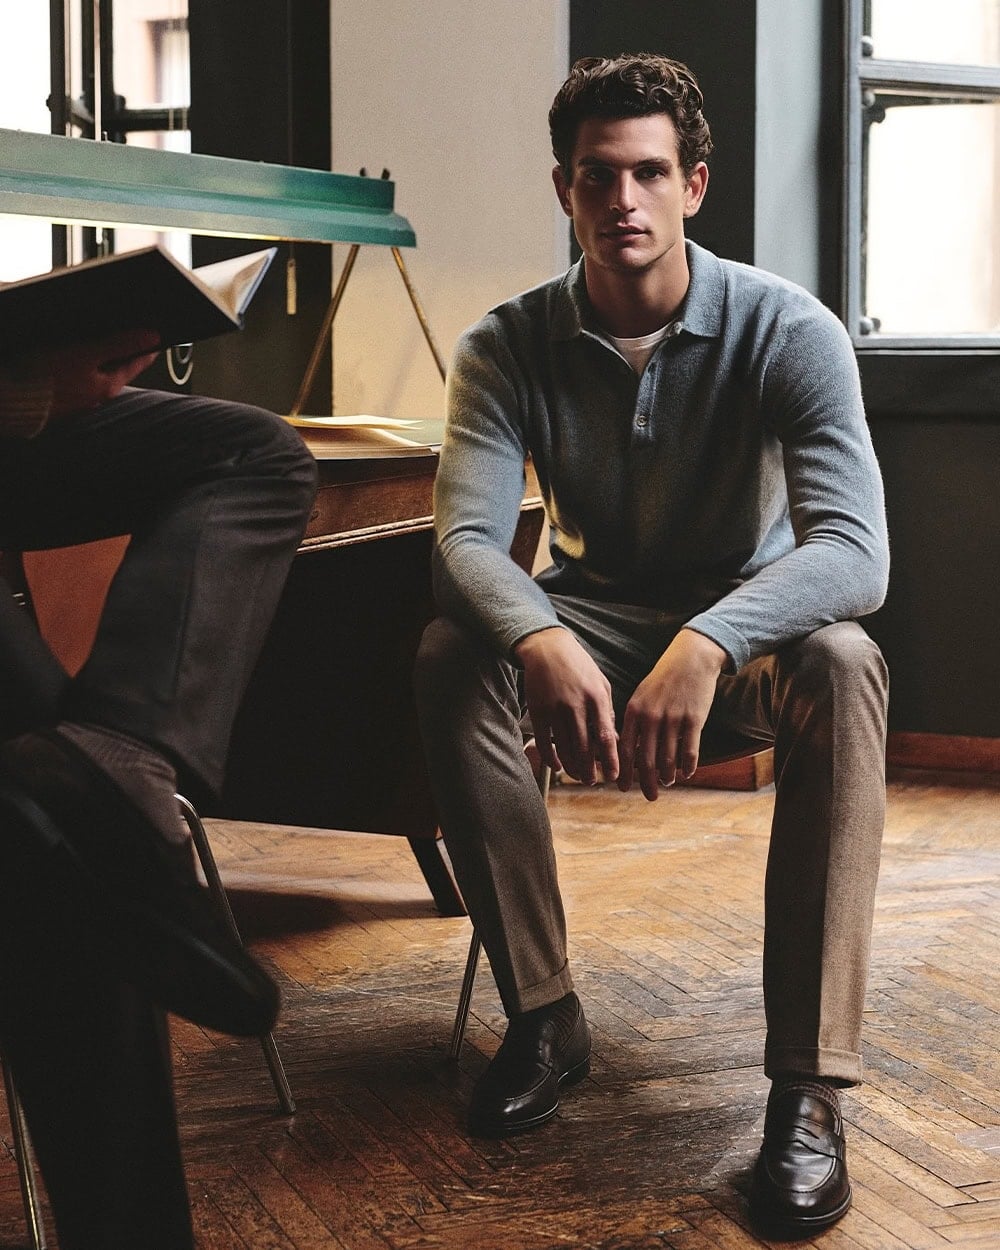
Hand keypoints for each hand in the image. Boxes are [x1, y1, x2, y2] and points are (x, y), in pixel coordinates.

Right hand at [43, 329, 160, 417]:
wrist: (12, 398)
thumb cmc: (47, 379)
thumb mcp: (87, 354)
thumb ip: (120, 345)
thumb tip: (152, 337)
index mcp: (107, 387)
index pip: (136, 364)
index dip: (147, 348)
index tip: (157, 337)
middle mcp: (96, 396)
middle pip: (117, 369)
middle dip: (124, 352)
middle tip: (132, 336)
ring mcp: (78, 398)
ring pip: (96, 373)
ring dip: (100, 357)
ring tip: (102, 341)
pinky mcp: (60, 396)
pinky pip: (76, 376)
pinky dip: (80, 364)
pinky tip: (72, 355)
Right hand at [514, 626, 618, 784]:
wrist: (547, 647)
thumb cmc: (578, 666)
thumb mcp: (600, 682)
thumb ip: (607, 709)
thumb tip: (613, 738)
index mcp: (596, 698)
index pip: (606, 736)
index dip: (610, 759)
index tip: (613, 776)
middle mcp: (575, 705)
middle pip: (584, 747)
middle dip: (590, 770)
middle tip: (593, 781)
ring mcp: (555, 709)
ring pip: (564, 748)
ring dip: (572, 767)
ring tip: (578, 776)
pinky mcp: (538, 711)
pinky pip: (544, 742)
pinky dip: (551, 758)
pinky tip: (557, 766)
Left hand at [618, 628, 726, 800]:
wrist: (691, 658)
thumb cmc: (663, 680)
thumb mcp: (641, 696)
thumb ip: (633, 721)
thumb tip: (625, 750)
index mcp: (634, 711)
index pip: (624, 749)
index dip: (623, 772)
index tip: (622, 788)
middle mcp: (651, 717)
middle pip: (646, 760)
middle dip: (646, 782)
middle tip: (649, 797)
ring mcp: (673, 719)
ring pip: (668, 759)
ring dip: (667, 776)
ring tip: (667, 783)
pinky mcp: (694, 719)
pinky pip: (690, 751)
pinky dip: (688, 766)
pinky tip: (687, 774)